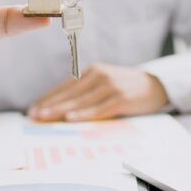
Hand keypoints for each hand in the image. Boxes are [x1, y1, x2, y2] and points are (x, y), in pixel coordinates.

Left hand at [29, 64, 168, 121]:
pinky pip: (99, 108)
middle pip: (69, 94)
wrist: (157, 84)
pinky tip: (70, 119)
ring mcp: (110, 86)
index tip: (33, 109)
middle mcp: (99, 76)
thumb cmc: (125, 87)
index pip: (65, 87)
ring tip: (44, 117)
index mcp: (92, 72)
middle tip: (33, 115)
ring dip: (60, 110)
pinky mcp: (121, 98)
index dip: (48, 98)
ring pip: (80, 101)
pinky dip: (83, 114)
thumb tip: (62, 109)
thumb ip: (86, 92)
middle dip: (49, 105)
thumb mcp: (105, 83)